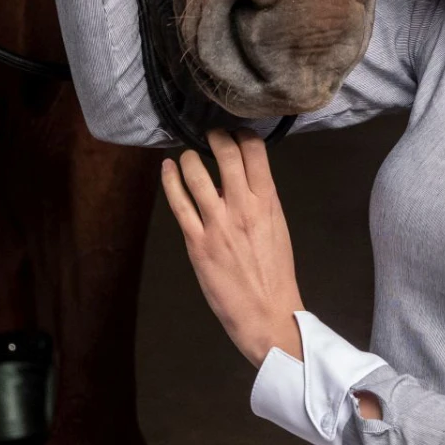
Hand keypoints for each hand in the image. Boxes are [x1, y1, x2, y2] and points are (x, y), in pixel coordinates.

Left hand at [160, 130, 305, 367]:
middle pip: (226, 155)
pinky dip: (170, 181)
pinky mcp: (196, 241)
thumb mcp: (276, 225)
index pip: (255, 152)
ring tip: (188, 154)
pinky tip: (168, 170)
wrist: (267, 312)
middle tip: (209, 135)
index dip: (242, 134)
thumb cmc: (275, 271)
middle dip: (215, 137)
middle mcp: (242, 206)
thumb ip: (259, 199)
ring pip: (197, 175)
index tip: (235, 132)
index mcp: (267, 201)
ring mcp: (217, 223)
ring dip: (190, 157)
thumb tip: (239, 177)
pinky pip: (178, 203)